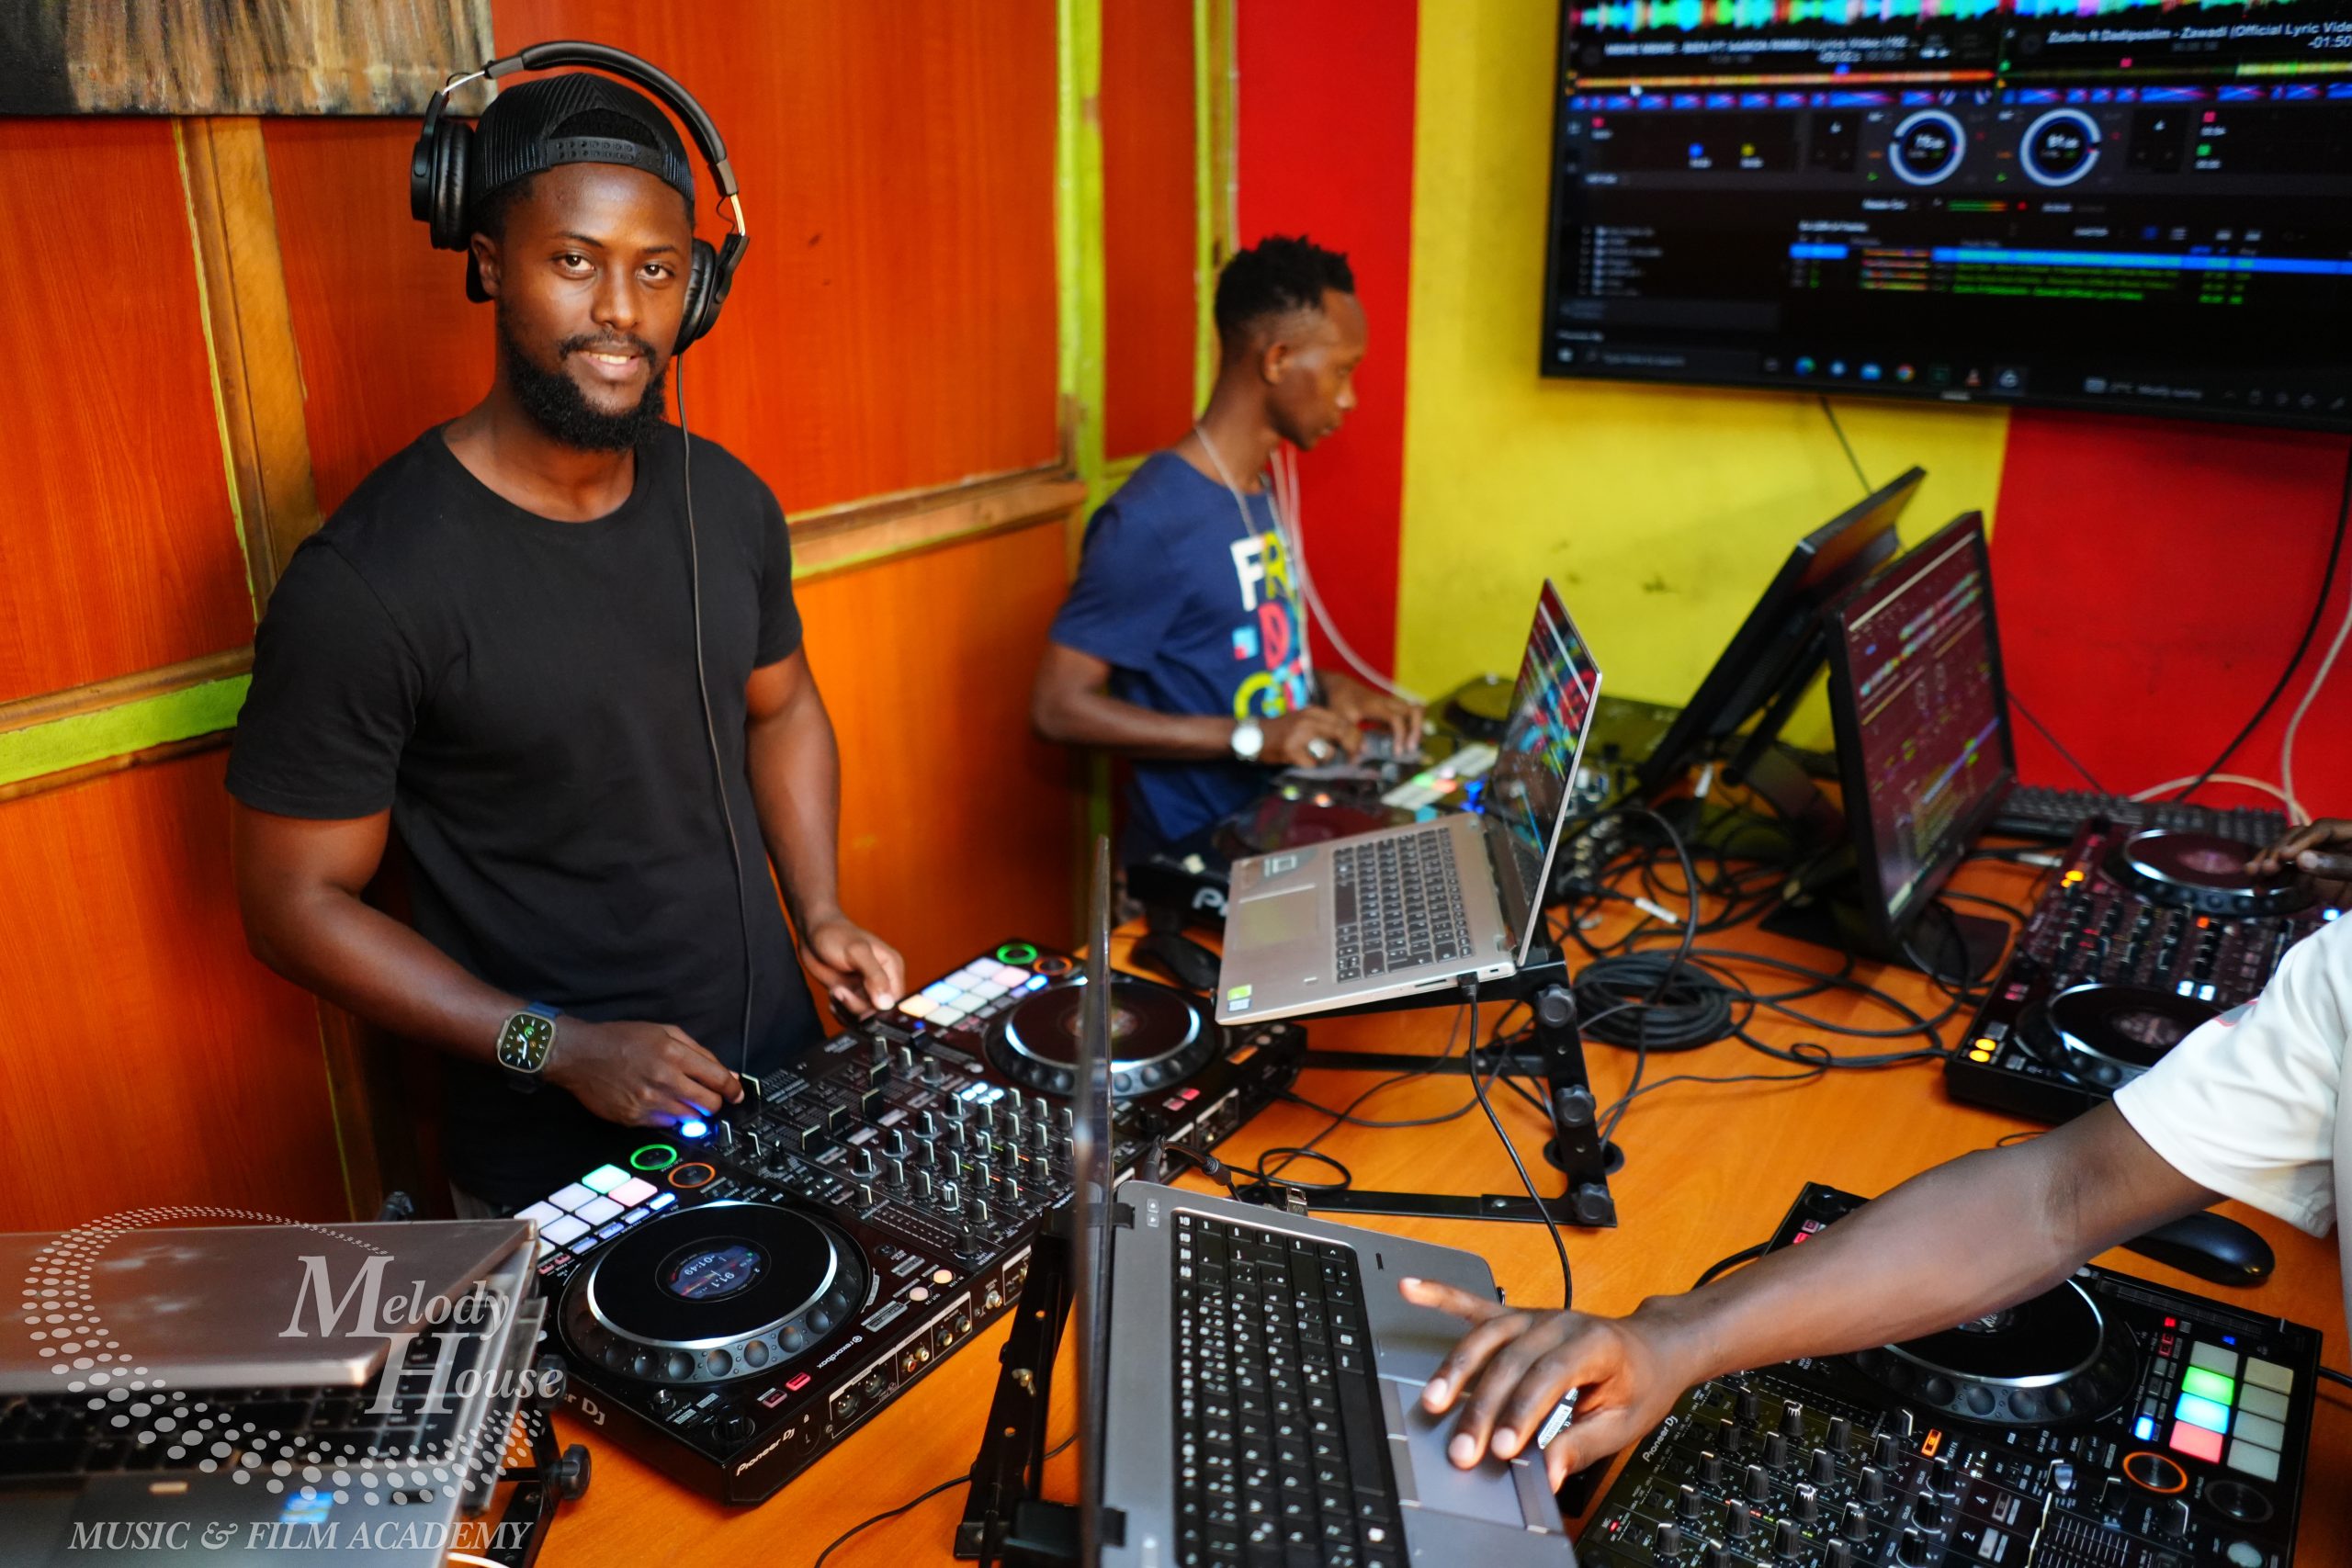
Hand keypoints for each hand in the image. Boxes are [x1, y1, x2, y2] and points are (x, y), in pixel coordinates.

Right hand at [545, 1018, 741, 1126]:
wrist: (580, 1054)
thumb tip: (725, 1072)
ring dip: (692, 1110)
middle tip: (708, 1097)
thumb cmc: (621, 1039)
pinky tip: (658, 1101)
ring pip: (690, 1118)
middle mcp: (664, 1079)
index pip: (718, 1079)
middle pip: (708, 1104)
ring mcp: (648, 1102)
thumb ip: (698, 1051)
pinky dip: (669, 1116)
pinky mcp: (634, 1118)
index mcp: (673, 1054)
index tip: (737, 1094)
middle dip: (714, 1102)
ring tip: (679, 1096)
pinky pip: (666, 1124)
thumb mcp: (663, 1031)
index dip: (733, 1089)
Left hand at [801, 913, 905, 1017]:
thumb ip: (874, 977)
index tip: (864, 1010)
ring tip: (836, 992)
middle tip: (841, 992)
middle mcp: (882, 980)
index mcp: (891, 967)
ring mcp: (866, 988)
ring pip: (863, 1015)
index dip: (881, 1009)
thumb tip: (886, 1003)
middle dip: (859, 1008)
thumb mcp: (857, 952)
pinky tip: (833, 999)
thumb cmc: (835, 934)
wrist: (812, 933)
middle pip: (879, 1010)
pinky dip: (840, 1012)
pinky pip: (851, 1014)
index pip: (896, 999)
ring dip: (847, 1010)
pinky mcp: (851, 994)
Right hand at [1260, 707, 1359, 767]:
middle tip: (1354, 761)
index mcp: (1314, 711)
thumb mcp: (1303, 721)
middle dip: (1352, 750)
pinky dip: (1311, 767)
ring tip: (1317, 759)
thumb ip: (1323, 727)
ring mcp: (1300, 735)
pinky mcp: (1291, 750)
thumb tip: (1348, 741)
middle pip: (1343, 734)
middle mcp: (1309, 720)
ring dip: (1328, 761)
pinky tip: (1302, 763)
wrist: (1252, 735)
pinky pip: (1312, 764)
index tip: (1363, 749)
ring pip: (1329, 753)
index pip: (1344, 722)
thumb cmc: (1280, 730)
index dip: (1357, 737)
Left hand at [1323, 672, 1423, 755]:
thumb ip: (1348, 738)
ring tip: (1411, 745)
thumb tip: (1356, 760)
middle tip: (1410, 748)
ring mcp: (1392, 703)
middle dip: (1417, 731)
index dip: (1400, 736)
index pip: (1396, 719)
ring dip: (1417, 728)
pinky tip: (1403, 741)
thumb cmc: (1340, 701)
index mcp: (1376, 706)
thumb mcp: (1340, 719)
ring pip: (1416, 710)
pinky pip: (1409, 714)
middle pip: (1415, 711)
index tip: (1397, 753)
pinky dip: (1411, 726)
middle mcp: (1389, 703)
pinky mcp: (1393, 707)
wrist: (1340, 685)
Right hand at [1401, 1277, 1696, 1488]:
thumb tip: (1549, 1475)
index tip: (1499, 1447)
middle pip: (1510, 1361)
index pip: (1549, 1376)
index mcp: (1594, 1344)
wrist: (1652, 1346)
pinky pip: (1475, 1304)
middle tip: (1462, 1448)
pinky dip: (1440, 1295)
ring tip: (1433, 1400)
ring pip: (1487, 1337)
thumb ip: (1582, 1446)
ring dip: (1455, 1368)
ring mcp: (1534, 1316)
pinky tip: (1412, 1288)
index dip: (1521, 1412)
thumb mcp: (1624, 1423)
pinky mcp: (1517, 1316)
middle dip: (1482, 1407)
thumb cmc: (1641, 1383)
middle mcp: (1558, 1323)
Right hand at [2247, 817, 2351, 886]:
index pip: (2323, 829)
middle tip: (2265, 867)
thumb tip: (2301, 860)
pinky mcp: (2313, 880)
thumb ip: (2338, 865)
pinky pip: (2288, 877)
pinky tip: (2259, 889)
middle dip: (2278, 851)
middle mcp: (2332, 845)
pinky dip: (2273, 882)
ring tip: (2252, 873)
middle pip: (2298, 839)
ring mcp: (2320, 862)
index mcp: (2350, 835)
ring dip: (2268, 864)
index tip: (2285, 856)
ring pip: (2287, 857)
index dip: (2302, 840)